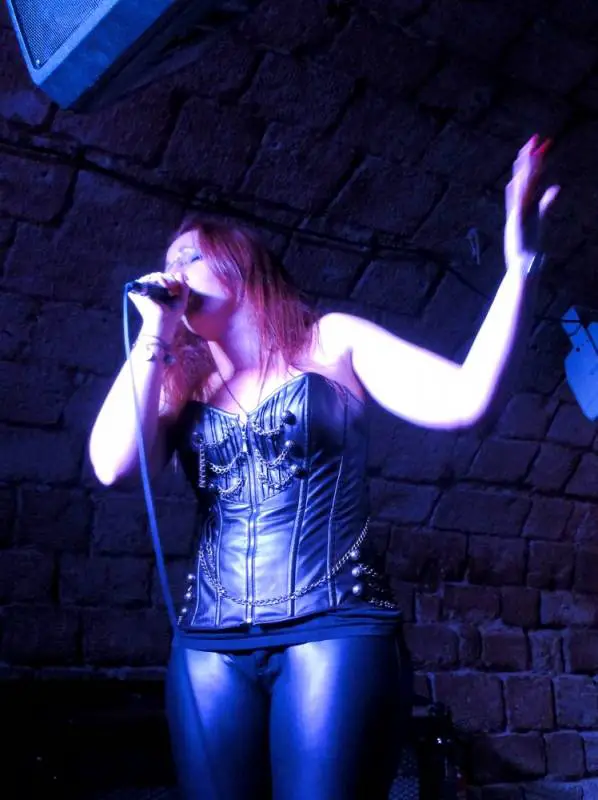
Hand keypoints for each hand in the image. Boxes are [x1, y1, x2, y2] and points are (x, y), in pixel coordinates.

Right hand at [128, 271, 189, 338]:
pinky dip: (156, 280)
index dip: (174, 277)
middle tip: (176, 283)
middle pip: (160, 276)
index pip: (165, 279)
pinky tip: (164, 285)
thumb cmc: (172, 315)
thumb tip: (180, 273)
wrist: (163, 322)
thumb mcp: (181, 300)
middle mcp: (151, 291)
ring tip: (169, 286)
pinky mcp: (137, 291)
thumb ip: (183, 287)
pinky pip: (146, 280)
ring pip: (154, 276)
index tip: (186, 279)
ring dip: (164, 278)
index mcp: (160, 293)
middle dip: (170, 277)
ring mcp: (143, 291)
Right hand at [504, 135, 559, 276]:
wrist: (522, 263)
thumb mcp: (540, 218)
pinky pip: (518, 203)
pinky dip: (520, 191)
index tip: (539, 145)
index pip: (529, 177)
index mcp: (524, 203)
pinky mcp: (515, 221)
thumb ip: (546, 202)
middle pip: (523, 177)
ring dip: (524, 170)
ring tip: (528, 153)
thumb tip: (556, 187)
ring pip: (520, 186)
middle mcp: (518, 205)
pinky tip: (523, 179)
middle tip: (534, 140)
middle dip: (528, 159)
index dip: (534, 161)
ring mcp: (516, 212)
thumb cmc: (530, 243)